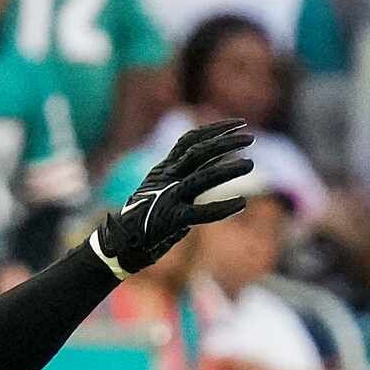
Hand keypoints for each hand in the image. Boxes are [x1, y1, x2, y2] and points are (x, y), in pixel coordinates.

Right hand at [91, 119, 254, 277]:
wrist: (119, 245)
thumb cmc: (144, 219)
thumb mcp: (162, 189)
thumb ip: (185, 176)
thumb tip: (215, 165)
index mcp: (163, 170)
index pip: (190, 140)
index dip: (215, 129)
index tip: (238, 123)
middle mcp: (166, 180)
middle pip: (198, 152)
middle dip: (225, 141)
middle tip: (249, 137)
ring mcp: (168, 199)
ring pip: (202, 178)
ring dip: (227, 170)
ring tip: (250, 164)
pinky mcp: (171, 221)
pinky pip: (201, 213)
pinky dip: (222, 208)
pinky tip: (240, 204)